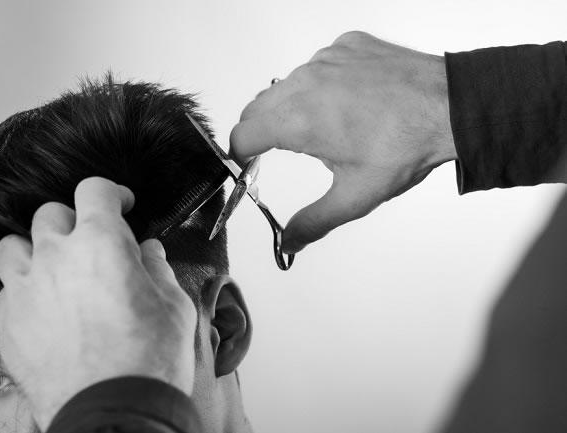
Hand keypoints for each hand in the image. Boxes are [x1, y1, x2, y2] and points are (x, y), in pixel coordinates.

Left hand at [0, 177, 196, 430]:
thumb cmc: (149, 360)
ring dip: (37, 249)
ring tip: (57, 268)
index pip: (93, 190)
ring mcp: (27, 288)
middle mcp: (56, 256)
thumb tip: (148, 251)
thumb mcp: (174, 304)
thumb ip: (157, 267)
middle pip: (51, 214)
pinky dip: (25, 287)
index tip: (119, 204)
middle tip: (93, 243)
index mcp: (101, 242)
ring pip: (14, 245)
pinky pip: (7, 288)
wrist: (116, 410)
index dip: (110, 193)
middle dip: (75, 221)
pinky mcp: (9, 321)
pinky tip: (46, 305)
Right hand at [230, 31, 455, 253]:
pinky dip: (322, 83)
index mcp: (299, 120)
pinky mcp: (346, 46)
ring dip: (292, 106)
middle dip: (261, 131)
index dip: (239, 154)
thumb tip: (289, 242)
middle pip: (257, 107)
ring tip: (325, 127)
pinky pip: (318, 65)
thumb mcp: (356, 196)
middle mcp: (305, 82)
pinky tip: (348, 101)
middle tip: (281, 149)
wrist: (451, 106)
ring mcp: (326, 59)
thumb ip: (314, 222)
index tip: (247, 162)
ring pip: (287, 85)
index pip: (243, 134)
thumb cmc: (407, 146)